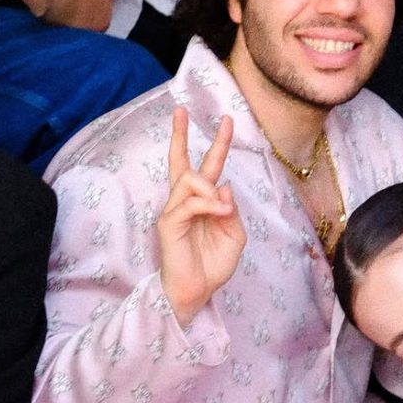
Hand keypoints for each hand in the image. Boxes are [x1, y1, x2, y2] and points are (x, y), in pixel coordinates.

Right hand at [158, 108, 243, 328]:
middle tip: (180, 109)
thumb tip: (223, 184)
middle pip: (179, 160)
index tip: (227, 120)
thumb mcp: (234, 236)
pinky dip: (206, 204)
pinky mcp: (168, 222)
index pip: (208, 166)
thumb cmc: (212, 265)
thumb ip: (231, 210)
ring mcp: (174, 210)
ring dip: (209, 188)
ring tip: (222, 209)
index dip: (219, 143)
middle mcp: (186, 200)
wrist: (195, 292)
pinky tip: (218, 212)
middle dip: (179, 134)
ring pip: (189, 179)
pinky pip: (187, 202)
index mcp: (203, 201)